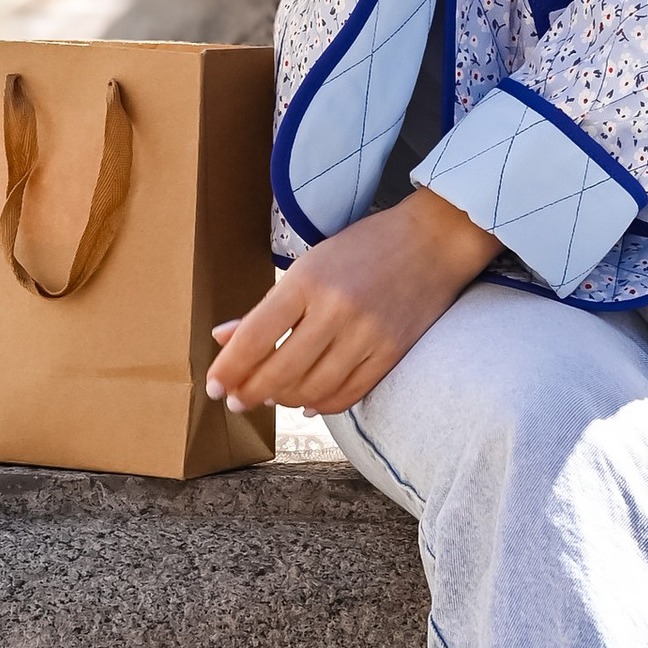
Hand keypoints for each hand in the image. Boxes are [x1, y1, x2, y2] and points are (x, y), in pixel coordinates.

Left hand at [208, 188, 497, 413]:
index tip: (214, 386)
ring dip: (283, 400)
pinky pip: (348, 395)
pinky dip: (321, 405)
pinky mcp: (392, 353)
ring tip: (270, 397)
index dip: (229, 368)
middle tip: (235, 400)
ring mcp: (368, 335)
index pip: (255, 337)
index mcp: (308, 280)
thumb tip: (223, 338)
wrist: (433, 242)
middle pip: (280, 370)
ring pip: (312, 389)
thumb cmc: (363, 249)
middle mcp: (337, 309)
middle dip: (250, 392)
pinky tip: (306, 402)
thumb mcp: (308, 265)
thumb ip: (266, 307)